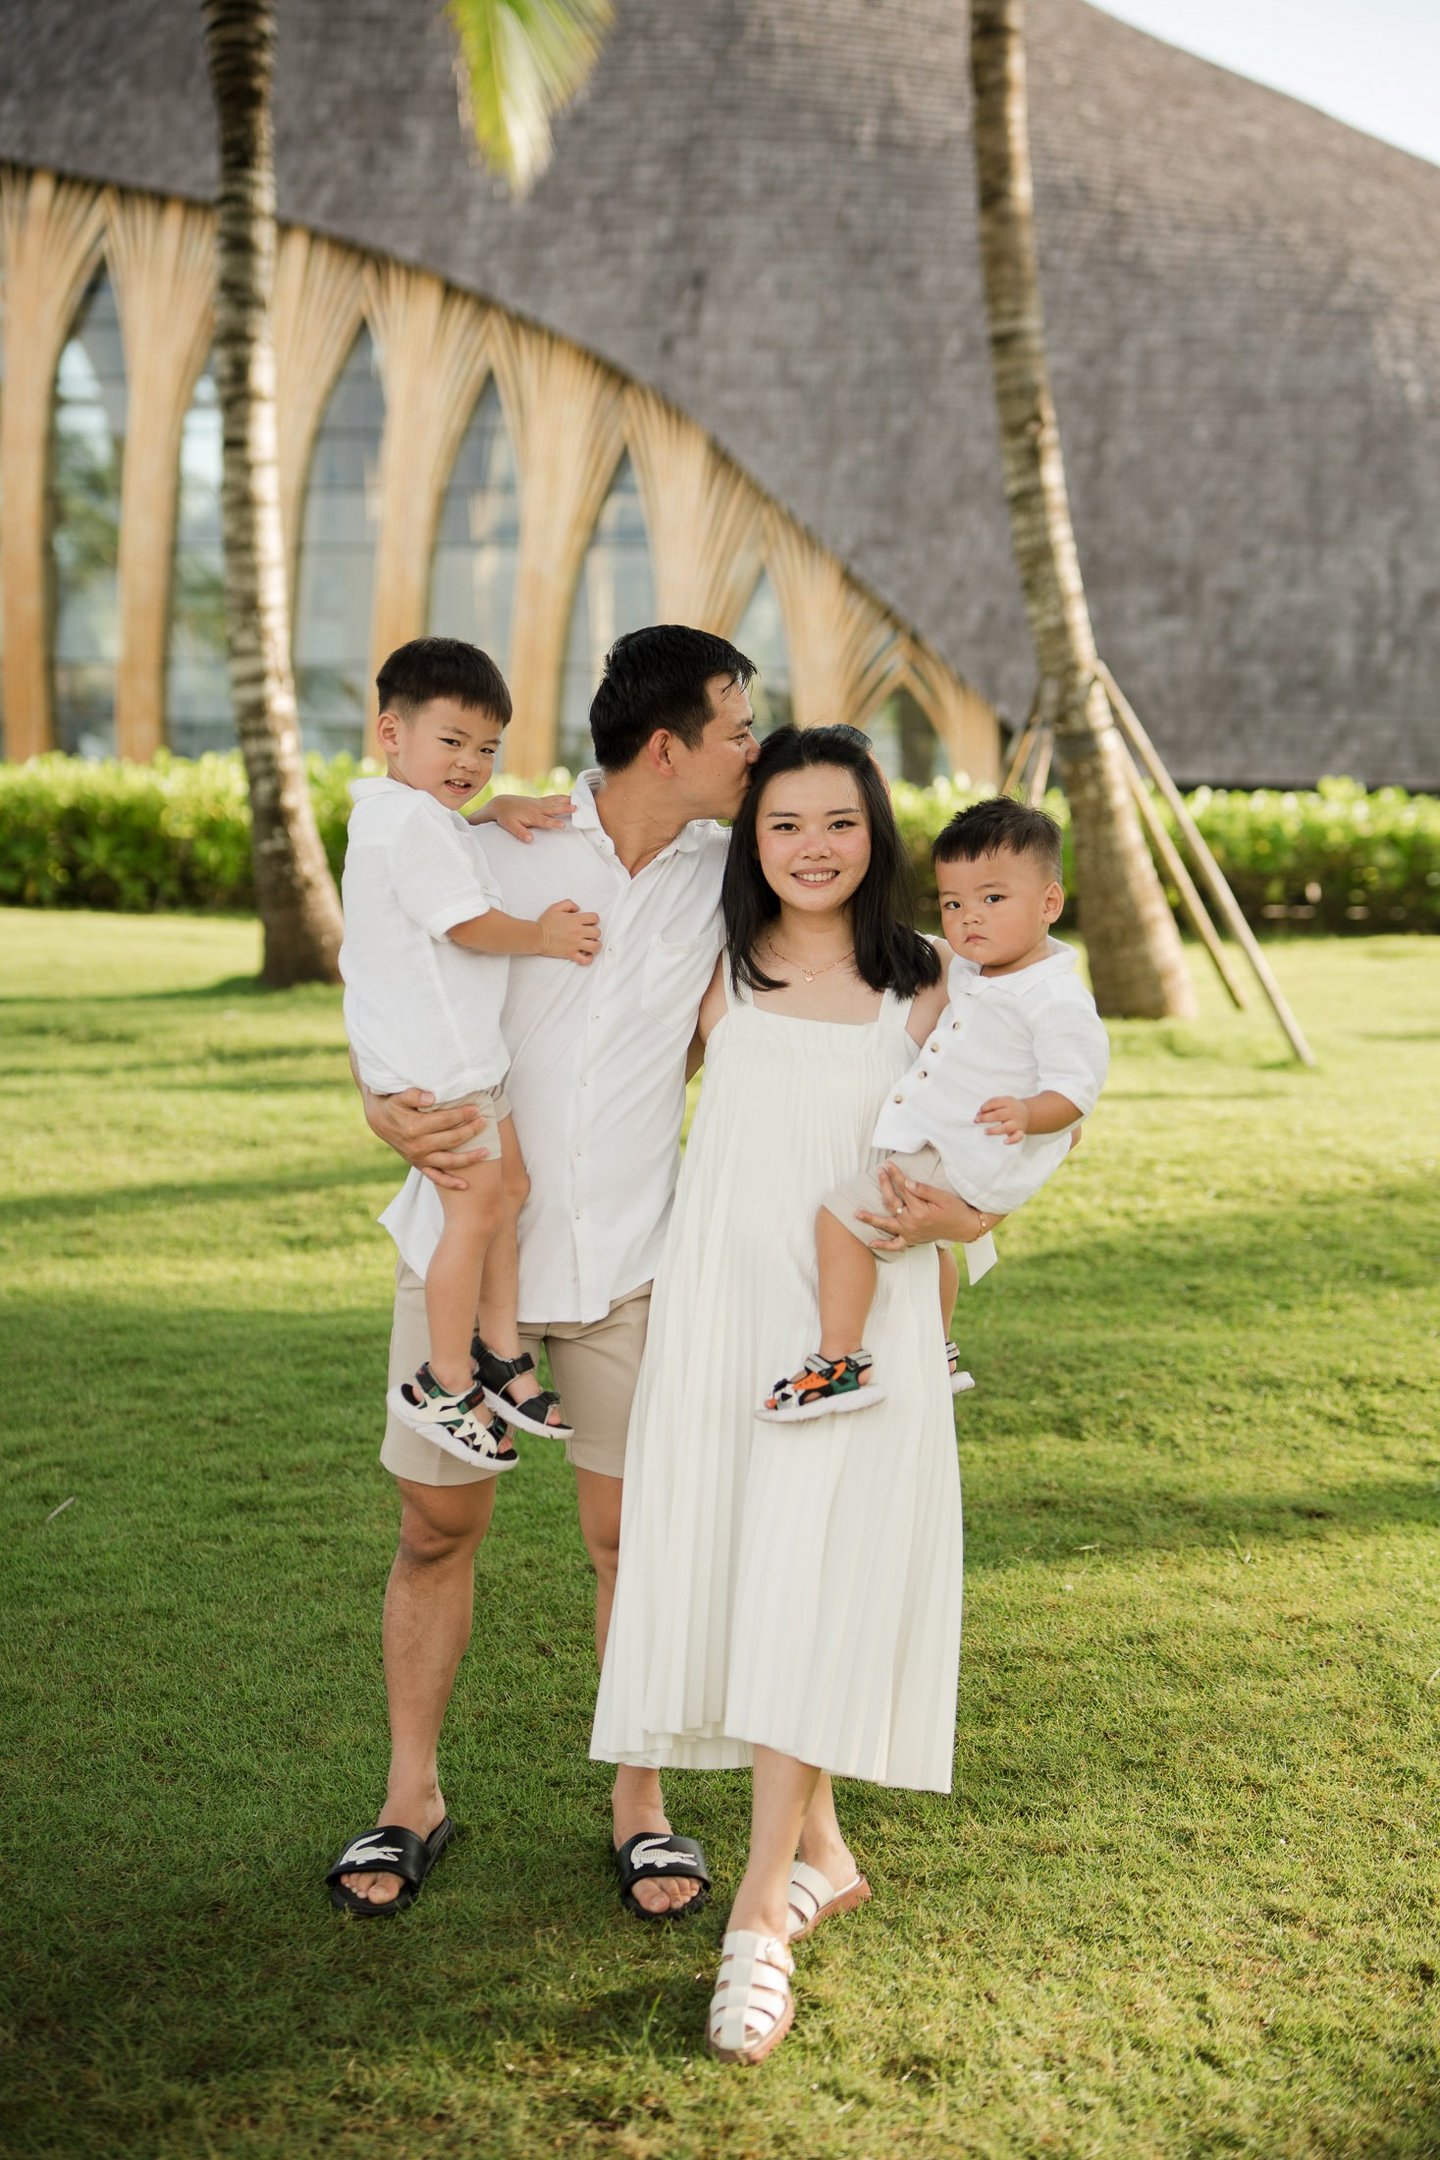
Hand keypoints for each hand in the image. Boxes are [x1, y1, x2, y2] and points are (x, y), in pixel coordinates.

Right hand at [364, 1086, 489, 1192]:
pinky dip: (450, 1183)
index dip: (463, 1114)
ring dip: (469, 1158)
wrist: (380, 1120)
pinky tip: (465, 1185)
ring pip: (449, 1161)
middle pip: (452, 1139)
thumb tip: (432, 1097)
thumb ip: (414, 1094)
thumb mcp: (400, 1096)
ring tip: (486, 1151)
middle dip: (471, 1130)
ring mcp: (419, 1158)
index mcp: (414, 1127)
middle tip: (484, 1122)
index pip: (446, 1120)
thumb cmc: (394, 1105)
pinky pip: (436, 1177)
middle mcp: (418, 1146)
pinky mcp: (419, 1165)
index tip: (476, 1109)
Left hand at [469, 792, 574, 841]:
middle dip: (565, 808)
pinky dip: (561, 797)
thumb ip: (520, 832)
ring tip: (578, 801)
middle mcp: (537, 808)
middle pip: (553, 808)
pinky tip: (570, 796)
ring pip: (555, 801)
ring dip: (566, 801)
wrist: (501, 804)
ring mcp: (538, 803)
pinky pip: (552, 798)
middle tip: (577, 808)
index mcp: (531, 816)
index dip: (554, 823)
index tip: (563, 825)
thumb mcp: (510, 826)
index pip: (544, 820)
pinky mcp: (539, 801)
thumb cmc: (505, 817)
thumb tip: (530, 839)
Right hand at [540, 898, 601, 963]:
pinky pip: (585, 960)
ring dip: (595, 945)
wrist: (537, 936)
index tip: (589, 922)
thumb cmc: (546, 922)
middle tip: (588, 933)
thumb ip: (569, 904)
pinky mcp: (571, 954)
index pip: (594, 918)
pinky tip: (586, 954)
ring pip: (595, 946)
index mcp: (575, 920)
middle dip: (595, 932)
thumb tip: (578, 909)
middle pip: (597, 932)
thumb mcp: (556, 907)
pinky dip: (588, 958)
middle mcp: (578, 932)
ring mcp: (575, 944)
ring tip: (590, 944)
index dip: (594, 919)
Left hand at [857, 1165, 1000, 1252]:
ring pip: (887, 1225)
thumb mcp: (944, 1197)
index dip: (895, 1175)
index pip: (903, 1189)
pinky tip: (871, 1243)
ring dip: (871, 1219)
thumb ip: (924, 1190)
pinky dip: (883, 1245)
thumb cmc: (956, 1210)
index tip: (888, 1164)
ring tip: (856, 1214)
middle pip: (892, 1202)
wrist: (965, 1228)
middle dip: (884, 1185)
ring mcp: (910, 1233)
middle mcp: (912, 1223)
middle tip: (879, 1172)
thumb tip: (907, 1182)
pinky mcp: (912, 1240)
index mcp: (920, 1210)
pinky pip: (895, 1245)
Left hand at [977, 1094, 1028, 1144]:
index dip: (986, 1107)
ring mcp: (1017, 1123)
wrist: (1027, 1113)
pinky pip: (1018, 1137)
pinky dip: (1012, 1140)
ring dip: (994, 1130)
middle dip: (986, 1118)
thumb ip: (990, 1105)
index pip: (996, 1103)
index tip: (979, 1111)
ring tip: (985, 1131)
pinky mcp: (1020, 1131)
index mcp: (1008, 1102)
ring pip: (1006, 1127)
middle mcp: (1013, 1112)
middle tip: (977, 1120)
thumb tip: (978, 1114)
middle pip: (998, 1115)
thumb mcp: (1002, 1101)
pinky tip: (1005, 1142)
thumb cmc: (1010, 1108)